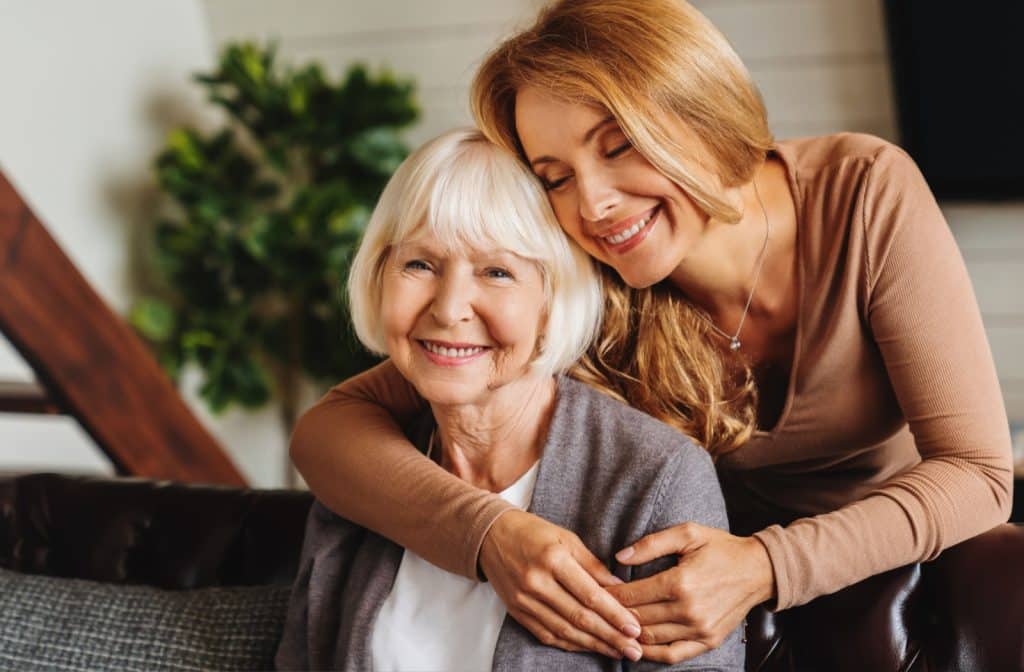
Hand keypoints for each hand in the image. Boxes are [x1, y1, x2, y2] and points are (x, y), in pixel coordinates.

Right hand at [479, 510, 644, 660]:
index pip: (590, 595)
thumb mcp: (566, 538)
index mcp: (553, 559)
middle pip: (579, 617)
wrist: (490, 536)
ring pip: (564, 631)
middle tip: (634, 650)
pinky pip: (547, 634)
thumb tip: (620, 588)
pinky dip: (570, 644)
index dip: (615, 615)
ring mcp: (524, 600)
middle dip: (610, 636)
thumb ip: (592, 565)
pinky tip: (589, 647)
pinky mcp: (517, 611)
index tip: (635, 628)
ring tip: (618, 652)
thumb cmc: (533, 532)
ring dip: (594, 645)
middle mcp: (537, 582)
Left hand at [607, 522, 774, 663]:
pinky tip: (636, 646)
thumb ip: (651, 544)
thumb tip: (619, 557)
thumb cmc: (721, 548)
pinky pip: (672, 654)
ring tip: (610, 627)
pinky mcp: (708, 641)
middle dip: (613, 615)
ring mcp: (699, 629)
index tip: (595, 592)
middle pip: (637, 619)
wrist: (759, 570)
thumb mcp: (687, 533)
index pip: (632, 595)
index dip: (609, 595)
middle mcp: (688, 610)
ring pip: (651, 638)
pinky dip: (651, 654)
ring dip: (628, 635)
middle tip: (596, 610)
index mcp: (680, 582)